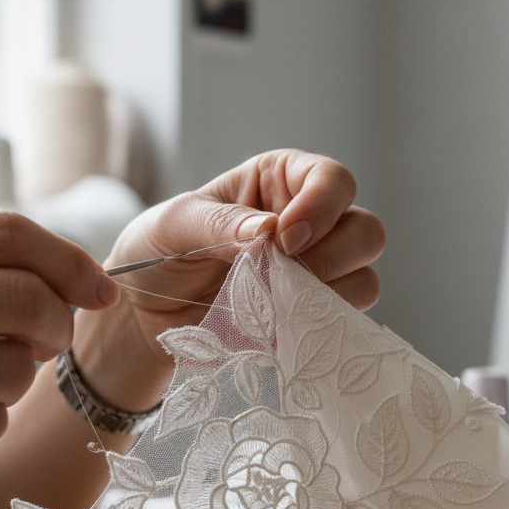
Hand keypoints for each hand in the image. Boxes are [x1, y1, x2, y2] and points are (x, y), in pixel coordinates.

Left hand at [74, 150, 385, 411]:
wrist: (143, 316)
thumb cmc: (156, 253)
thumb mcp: (173, 224)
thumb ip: (219, 222)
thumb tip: (267, 229)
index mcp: (281, 182)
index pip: (333, 180)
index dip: (322, 206)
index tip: (285, 239)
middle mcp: (310, 224)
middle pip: (365, 232)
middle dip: (330, 256)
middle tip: (278, 275)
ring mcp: (316, 275)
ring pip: (364, 280)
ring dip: (323, 296)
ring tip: (269, 305)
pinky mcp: (310, 319)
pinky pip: (341, 325)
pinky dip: (315, 328)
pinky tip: (275, 329)